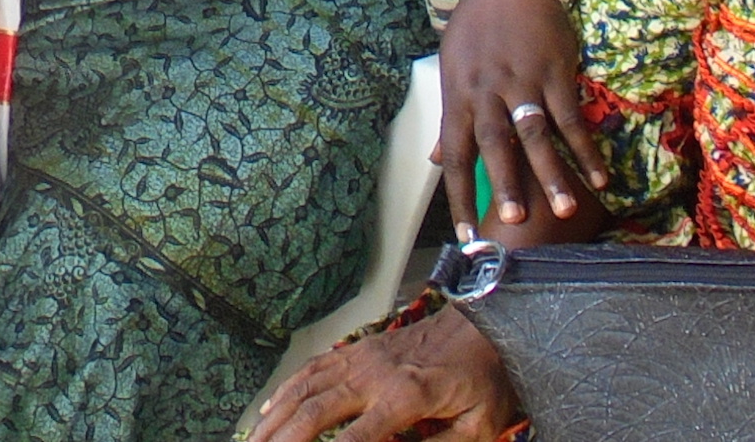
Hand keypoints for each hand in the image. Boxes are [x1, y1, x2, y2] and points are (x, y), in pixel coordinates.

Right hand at [248, 306, 518, 441]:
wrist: (482, 324)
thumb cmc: (483, 378)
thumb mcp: (480, 425)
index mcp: (406, 396)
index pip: (358, 439)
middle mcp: (375, 374)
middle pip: (316, 411)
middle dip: (283, 440)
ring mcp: (362, 358)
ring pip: (306, 388)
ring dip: (276, 418)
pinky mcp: (359, 350)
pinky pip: (314, 368)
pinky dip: (288, 390)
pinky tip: (271, 410)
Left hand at [439, 0, 606, 235]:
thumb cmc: (479, 23)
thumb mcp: (452, 63)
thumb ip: (449, 114)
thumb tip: (437, 156)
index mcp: (459, 94)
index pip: (455, 154)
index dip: (458, 196)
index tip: (465, 237)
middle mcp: (488, 91)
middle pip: (494, 144)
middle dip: (504, 184)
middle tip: (513, 224)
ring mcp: (523, 81)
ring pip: (536, 134)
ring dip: (551, 173)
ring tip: (562, 211)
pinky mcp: (556, 72)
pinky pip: (571, 116)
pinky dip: (585, 147)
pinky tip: (600, 176)